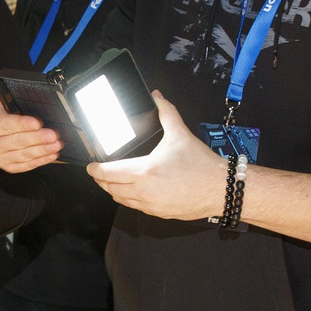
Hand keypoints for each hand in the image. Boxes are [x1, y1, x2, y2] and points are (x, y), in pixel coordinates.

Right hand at [0, 56, 59, 172]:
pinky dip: (42, 160)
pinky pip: (27, 166)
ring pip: (24, 155)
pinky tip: (53, 154)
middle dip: (36, 139)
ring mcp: (0, 158)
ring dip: (42, 150)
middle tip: (53, 133)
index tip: (36, 122)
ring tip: (57, 143)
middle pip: (16, 142)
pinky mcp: (11, 167)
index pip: (4, 125)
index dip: (20, 124)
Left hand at [84, 94, 223, 220]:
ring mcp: (151, 205)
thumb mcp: (180, 133)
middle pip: (110, 189)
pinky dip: (129, 199)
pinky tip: (132, 191)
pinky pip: (136, 208)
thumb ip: (166, 112)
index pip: (108, 173)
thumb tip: (157, 97)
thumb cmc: (201, 165)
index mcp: (145, 171)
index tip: (90, 166)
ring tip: (112, 182)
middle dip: (101, 181)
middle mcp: (144, 191)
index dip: (95, 170)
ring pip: (122, 200)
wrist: (220, 188)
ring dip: (113, 191)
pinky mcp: (159, 214)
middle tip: (98, 173)